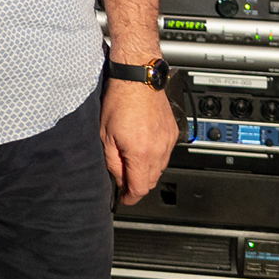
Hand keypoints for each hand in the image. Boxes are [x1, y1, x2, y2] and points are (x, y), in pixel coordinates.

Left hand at [99, 79, 179, 205]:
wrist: (138, 79)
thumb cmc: (119, 101)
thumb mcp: (105, 136)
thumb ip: (113, 162)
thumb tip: (119, 179)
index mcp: (141, 153)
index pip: (140, 188)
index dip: (130, 197)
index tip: (124, 199)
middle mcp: (159, 150)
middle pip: (151, 180)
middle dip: (138, 184)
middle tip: (124, 182)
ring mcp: (168, 141)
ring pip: (160, 168)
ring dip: (147, 171)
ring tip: (131, 163)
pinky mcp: (173, 132)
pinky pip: (166, 154)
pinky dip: (155, 157)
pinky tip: (143, 148)